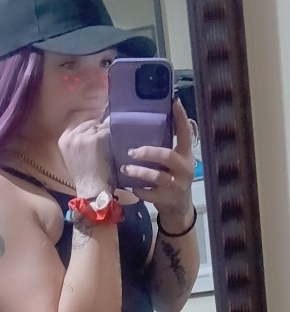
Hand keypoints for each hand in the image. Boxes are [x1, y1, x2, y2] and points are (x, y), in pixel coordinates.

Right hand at [58, 115, 115, 196]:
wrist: (92, 189)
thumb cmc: (85, 176)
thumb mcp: (74, 155)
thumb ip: (78, 140)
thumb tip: (94, 125)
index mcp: (63, 140)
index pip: (77, 120)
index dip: (88, 122)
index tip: (97, 125)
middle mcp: (72, 135)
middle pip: (90, 122)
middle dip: (98, 128)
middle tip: (106, 137)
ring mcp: (84, 136)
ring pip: (100, 126)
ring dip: (107, 133)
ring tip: (111, 143)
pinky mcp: (97, 138)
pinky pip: (109, 131)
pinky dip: (113, 138)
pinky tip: (114, 147)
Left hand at [121, 99, 194, 220]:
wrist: (178, 208)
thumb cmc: (171, 178)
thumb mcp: (173, 163)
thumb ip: (163, 148)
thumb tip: (141, 127)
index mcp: (186, 154)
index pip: (186, 132)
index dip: (181, 117)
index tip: (174, 102)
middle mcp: (184, 168)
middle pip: (167, 156)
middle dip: (148, 152)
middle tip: (131, 151)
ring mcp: (177, 185)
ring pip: (157, 176)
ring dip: (139, 172)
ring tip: (124, 169)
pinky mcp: (168, 199)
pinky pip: (150, 193)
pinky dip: (139, 190)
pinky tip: (132, 187)